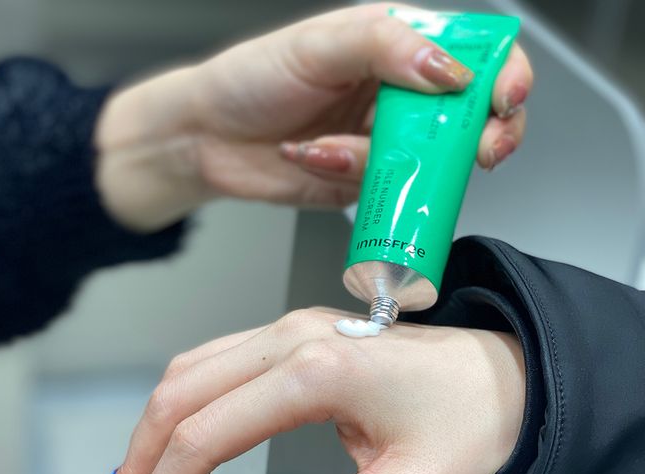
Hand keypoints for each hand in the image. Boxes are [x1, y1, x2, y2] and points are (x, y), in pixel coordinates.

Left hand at [96, 3, 532, 231]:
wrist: (208, 138)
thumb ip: (386, 47)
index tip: (505, 99)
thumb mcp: (317, 45)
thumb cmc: (251, 79)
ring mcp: (388, 139)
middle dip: (480, 136)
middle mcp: (399, 93)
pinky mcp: (370, 178)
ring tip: (335, 145)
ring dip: (397, 161)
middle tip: (470, 150)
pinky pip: (393, 189)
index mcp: (395, 45)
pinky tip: (317, 156)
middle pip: (474, 115)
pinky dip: (359, 178)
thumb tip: (450, 71)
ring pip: (436, 161)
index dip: (504, 75)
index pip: (474, 54)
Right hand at [114, 308, 525, 473]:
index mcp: (317, 370)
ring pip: (193, 365)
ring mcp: (292, 326)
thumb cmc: (469, 418)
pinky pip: (219, 355)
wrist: (501, 372)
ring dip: (161, 416)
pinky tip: (187, 427)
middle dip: (146, 448)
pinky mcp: (296, 331)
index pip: (208, 429)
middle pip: (183, 387)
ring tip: (148, 467)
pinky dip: (189, 394)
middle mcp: (294, 335)